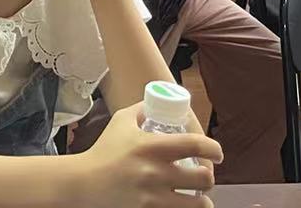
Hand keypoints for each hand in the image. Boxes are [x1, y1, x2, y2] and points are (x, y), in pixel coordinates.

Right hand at [75, 102, 220, 206]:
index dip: (214, 149)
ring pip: (198, 205)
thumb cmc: (103, 152)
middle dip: (208, 178)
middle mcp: (157, 173)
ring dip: (201, 201)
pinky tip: (182, 206)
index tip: (217, 154)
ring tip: (198, 198)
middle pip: (204, 179)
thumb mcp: (120, 122)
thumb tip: (158, 104)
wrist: (83, 184)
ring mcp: (154, 198)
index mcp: (152, 147)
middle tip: (203, 177)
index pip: (196, 145)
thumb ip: (141, 110)